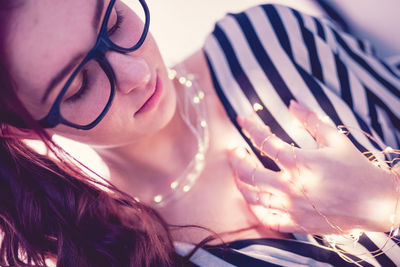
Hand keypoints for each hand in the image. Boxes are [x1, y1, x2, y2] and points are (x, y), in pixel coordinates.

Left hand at [227, 100, 398, 233]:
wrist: (375, 203)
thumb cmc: (356, 168)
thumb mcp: (335, 139)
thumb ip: (311, 119)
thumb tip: (291, 103)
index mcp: (299, 162)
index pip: (264, 141)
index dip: (250, 127)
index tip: (241, 120)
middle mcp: (291, 186)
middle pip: (249, 172)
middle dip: (235, 159)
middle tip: (232, 151)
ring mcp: (292, 207)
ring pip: (252, 197)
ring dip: (239, 183)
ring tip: (237, 173)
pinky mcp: (297, 223)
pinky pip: (267, 220)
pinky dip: (254, 210)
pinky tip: (251, 200)